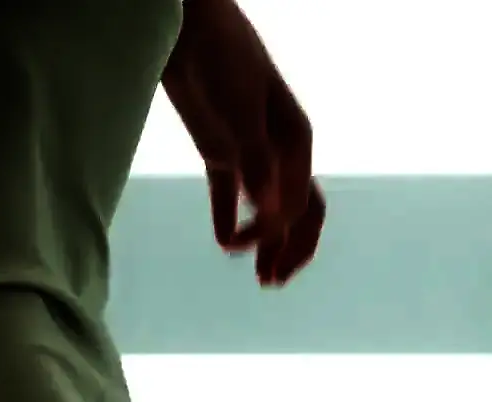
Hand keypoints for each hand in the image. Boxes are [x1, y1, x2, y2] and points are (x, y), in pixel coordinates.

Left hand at [162, 0, 324, 287]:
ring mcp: (250, 151)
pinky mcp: (220, 150)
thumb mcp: (242, 114)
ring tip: (257, 275)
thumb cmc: (223, 61)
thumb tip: (269, 215)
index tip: (255, 250)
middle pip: (298, 212)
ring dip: (264, 242)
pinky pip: (230, 193)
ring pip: (267, 208)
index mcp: (296, 143)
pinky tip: (223, 243)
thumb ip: (256, 164)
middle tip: (271, 282)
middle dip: (289, 249)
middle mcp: (279, 151)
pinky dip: (230, 218)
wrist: (189, 28)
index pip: (302, 203)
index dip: (284, 235)